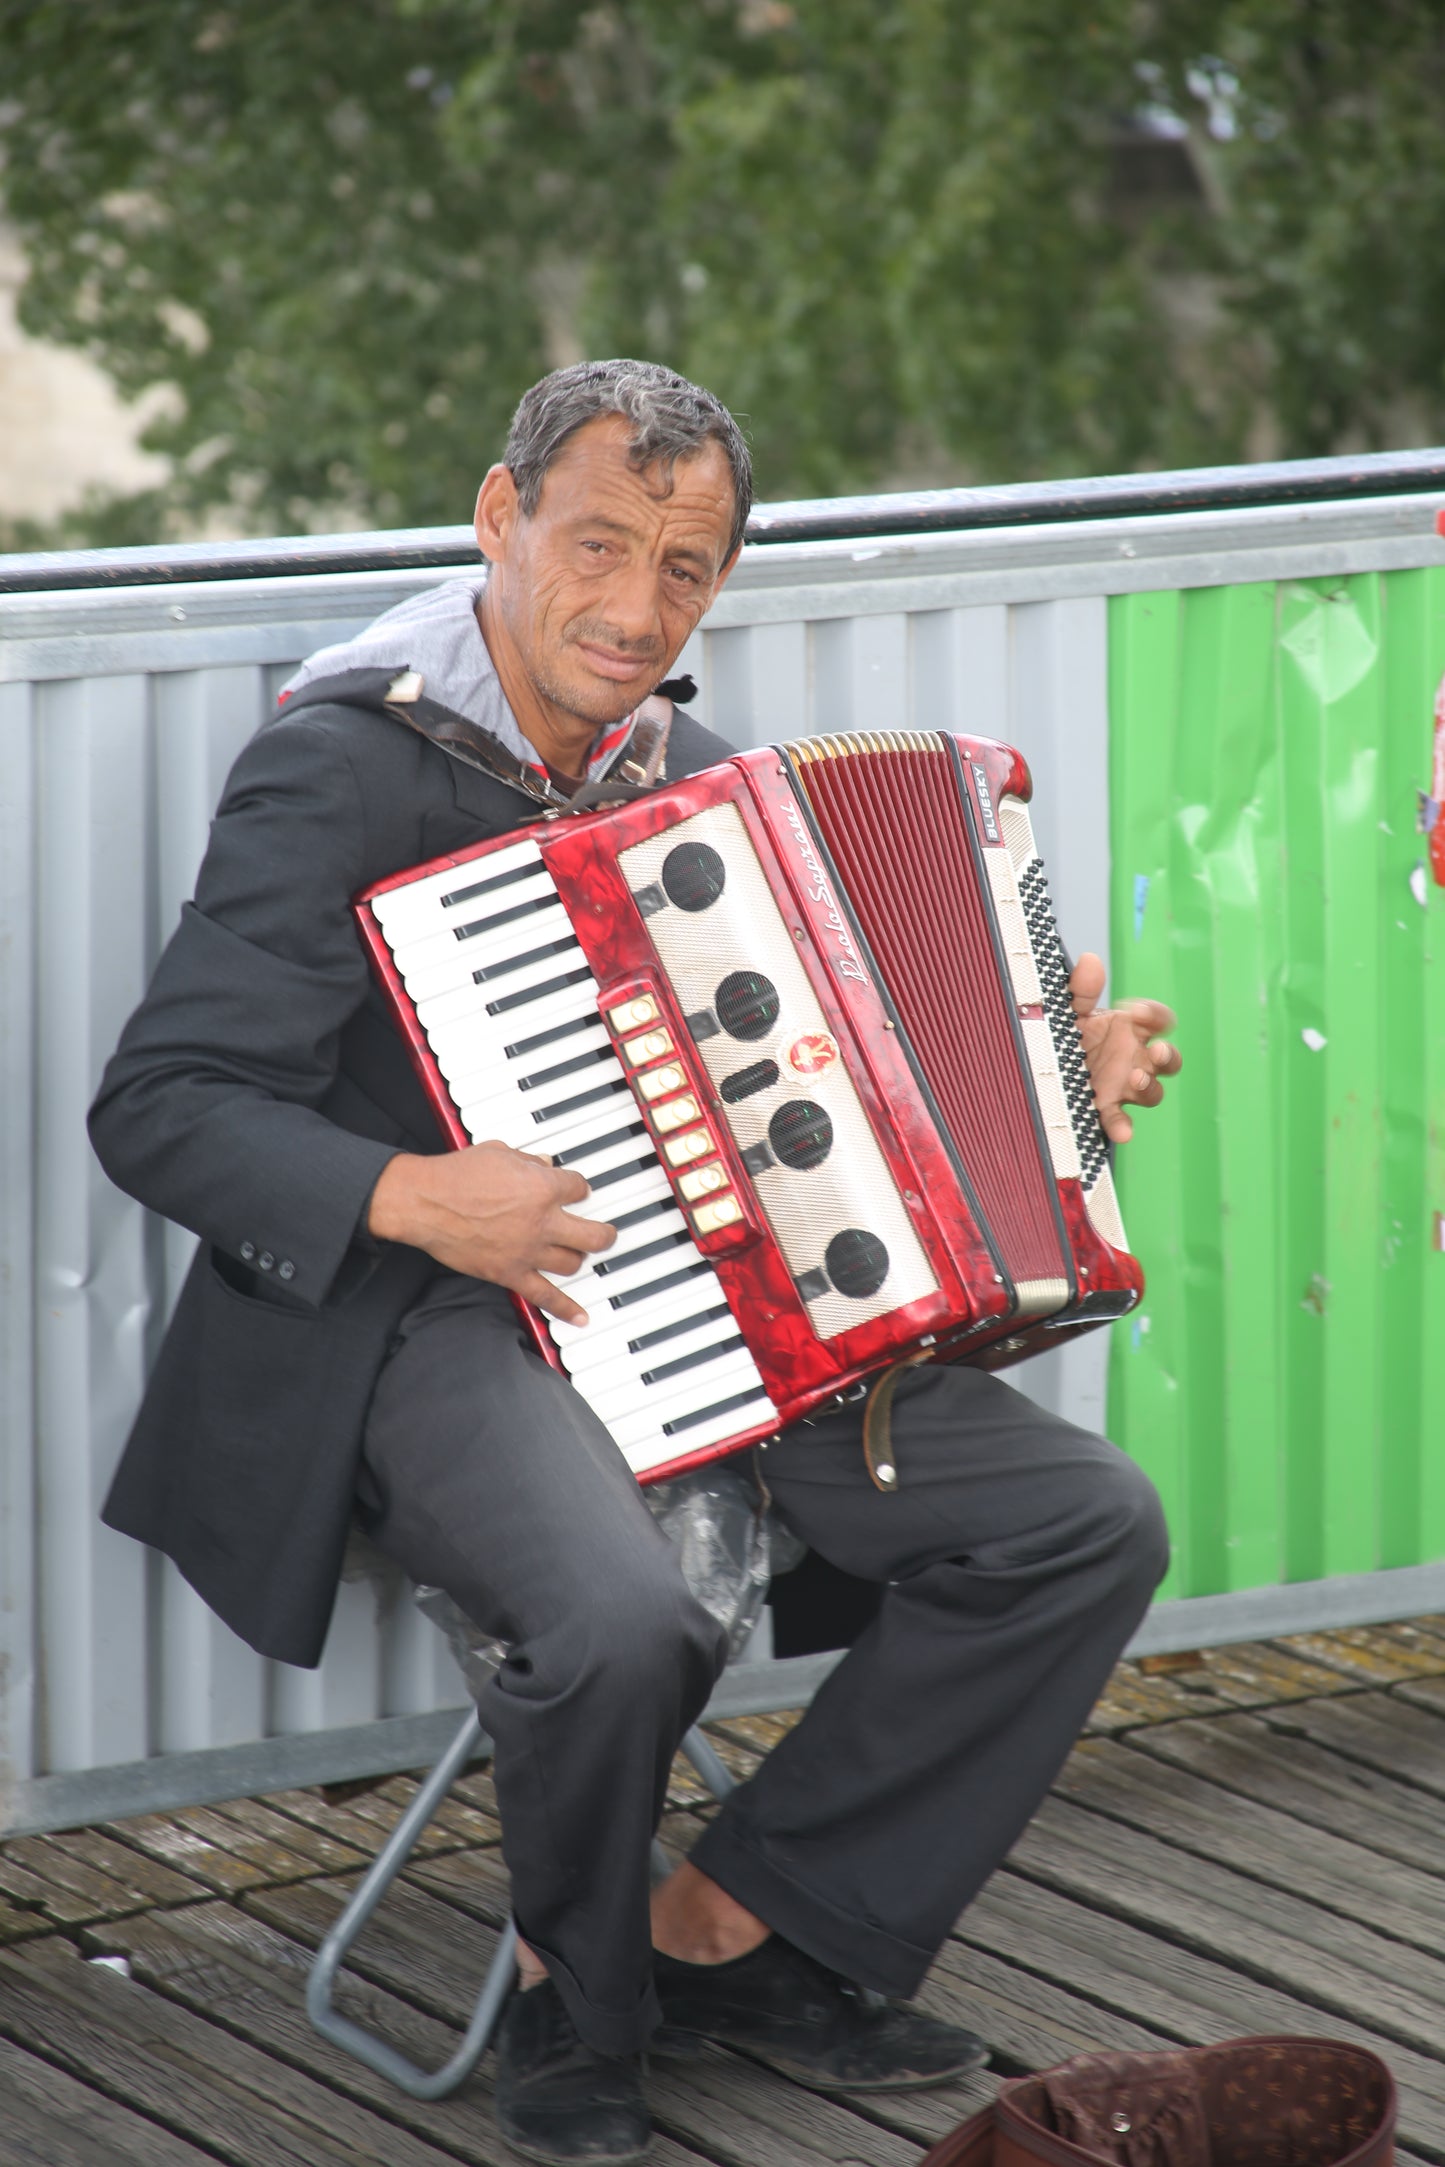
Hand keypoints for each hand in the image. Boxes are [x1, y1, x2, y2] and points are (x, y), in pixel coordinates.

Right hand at [366, 1141, 615, 1325]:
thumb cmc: (457, 1175)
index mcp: (542, 1188)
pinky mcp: (510, 1274)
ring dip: (579, 1258)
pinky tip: (581, 1318)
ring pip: (573, 1263)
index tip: (577, 1191)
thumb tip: (544, 1165)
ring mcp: (528, 1251)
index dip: (579, 1189)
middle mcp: (542, 1221)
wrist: (426, 1203)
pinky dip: (566, 1309)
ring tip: (579, 1255)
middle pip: (593, 1234)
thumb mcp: (499, 1152)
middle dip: (604, 1234)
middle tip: (606, 1233)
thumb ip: (527, 1161)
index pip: (579, 1189)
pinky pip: (545, 1296)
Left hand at [1069, 952, 1180, 1144]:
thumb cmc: (1069, 1031)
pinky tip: (1122, 1132)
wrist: (1043, 1058)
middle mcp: (1134, 1057)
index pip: (1159, 1021)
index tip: (1136, 1011)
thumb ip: (1081, 988)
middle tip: (1155, 1051)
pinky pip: (1119, 1119)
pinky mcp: (1105, 1106)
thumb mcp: (1070, 1008)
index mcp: (1131, 1029)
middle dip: (1167, 1056)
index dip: (1155, 1015)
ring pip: (1152, 1091)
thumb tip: (1089, 962)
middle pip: (1168, 1060)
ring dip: (1148, 1086)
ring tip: (1135, 1077)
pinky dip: (1123, 1126)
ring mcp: (1123, 1084)